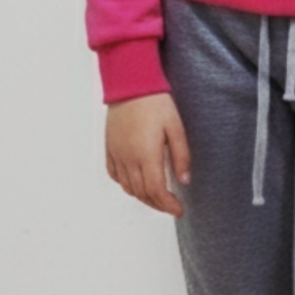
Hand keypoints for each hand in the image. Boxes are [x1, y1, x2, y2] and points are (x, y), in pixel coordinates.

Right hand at [106, 94, 191, 217]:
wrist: (131, 84)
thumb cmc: (155, 103)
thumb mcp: (176, 128)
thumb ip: (181, 156)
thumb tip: (185, 180)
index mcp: (147, 155)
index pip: (156, 191)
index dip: (168, 205)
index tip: (179, 210)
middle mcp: (129, 158)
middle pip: (142, 193)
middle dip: (158, 204)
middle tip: (171, 206)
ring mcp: (117, 154)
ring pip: (127, 187)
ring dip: (143, 196)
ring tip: (157, 196)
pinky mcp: (109, 148)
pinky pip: (114, 174)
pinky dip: (126, 184)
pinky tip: (136, 183)